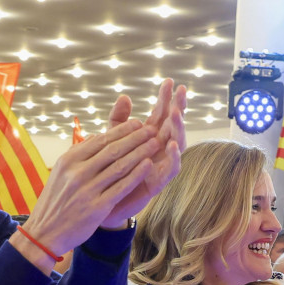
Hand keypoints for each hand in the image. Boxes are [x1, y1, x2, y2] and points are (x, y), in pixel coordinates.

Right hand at [21, 118, 160, 255]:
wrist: (45, 233)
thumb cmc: (56, 201)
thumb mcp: (61, 173)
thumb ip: (79, 155)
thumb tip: (98, 136)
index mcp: (69, 160)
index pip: (100, 140)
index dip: (122, 130)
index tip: (137, 122)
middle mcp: (77, 172)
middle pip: (112, 150)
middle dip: (135, 137)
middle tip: (152, 129)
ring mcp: (87, 190)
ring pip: (120, 166)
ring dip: (140, 152)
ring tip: (155, 143)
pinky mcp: (97, 207)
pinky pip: (121, 187)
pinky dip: (136, 174)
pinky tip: (149, 165)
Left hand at [98, 80, 187, 227]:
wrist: (101, 202)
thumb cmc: (109, 171)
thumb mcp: (111, 141)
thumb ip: (118, 121)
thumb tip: (125, 97)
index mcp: (148, 138)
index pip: (160, 114)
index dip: (165, 98)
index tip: (169, 82)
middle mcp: (158, 150)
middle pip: (173, 126)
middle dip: (178, 108)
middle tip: (182, 92)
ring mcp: (160, 166)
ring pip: (177, 145)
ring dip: (178, 129)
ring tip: (176, 114)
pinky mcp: (158, 183)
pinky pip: (171, 170)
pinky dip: (174, 157)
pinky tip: (173, 145)